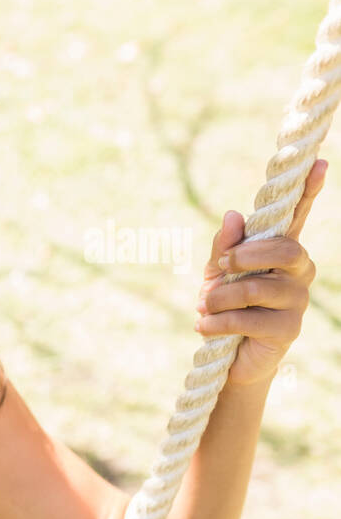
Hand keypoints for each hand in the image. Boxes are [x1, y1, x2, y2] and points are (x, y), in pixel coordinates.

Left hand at [194, 159, 324, 387]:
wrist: (226, 356)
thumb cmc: (224, 307)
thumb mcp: (216, 273)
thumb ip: (223, 246)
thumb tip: (234, 215)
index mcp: (279, 251)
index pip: (297, 216)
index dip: (307, 191)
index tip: (317, 162)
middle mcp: (297, 271)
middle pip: (285, 249)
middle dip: (245, 254)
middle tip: (220, 266)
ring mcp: (297, 300)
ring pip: (261, 286)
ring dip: (222, 297)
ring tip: (203, 307)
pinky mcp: (288, 329)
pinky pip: (250, 318)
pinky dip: (220, 321)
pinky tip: (205, 326)